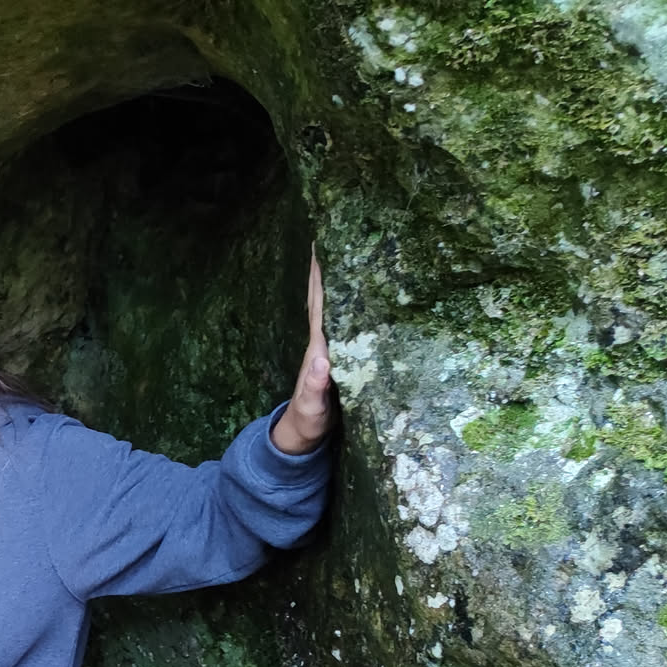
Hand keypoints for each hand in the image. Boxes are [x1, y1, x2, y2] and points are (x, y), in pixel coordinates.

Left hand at [272, 249, 335, 454]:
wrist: (304, 434)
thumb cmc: (308, 421)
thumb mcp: (312, 407)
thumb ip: (314, 387)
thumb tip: (320, 360)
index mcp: (318, 347)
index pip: (319, 305)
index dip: (320, 278)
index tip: (321, 246)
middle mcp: (324, 342)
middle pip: (326, 298)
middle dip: (329, 267)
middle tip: (339, 232)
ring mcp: (332, 348)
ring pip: (337, 307)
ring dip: (341, 280)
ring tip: (352, 250)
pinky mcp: (342, 356)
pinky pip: (348, 323)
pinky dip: (353, 304)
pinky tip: (362, 291)